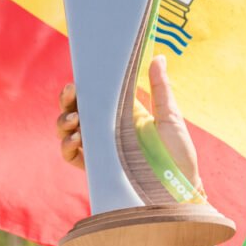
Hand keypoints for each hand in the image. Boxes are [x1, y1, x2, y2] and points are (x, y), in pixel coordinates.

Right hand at [55, 56, 202, 186]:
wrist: (180, 188)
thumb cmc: (179, 153)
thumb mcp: (170, 116)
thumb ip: (160, 88)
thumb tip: (158, 57)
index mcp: (124, 114)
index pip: (97, 97)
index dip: (82, 88)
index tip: (78, 80)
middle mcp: (109, 130)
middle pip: (77, 112)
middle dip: (68, 102)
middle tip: (70, 94)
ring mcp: (101, 150)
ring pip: (70, 132)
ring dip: (64, 123)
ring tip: (74, 120)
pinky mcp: (98, 169)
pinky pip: (73, 157)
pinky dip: (67, 147)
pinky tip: (74, 140)